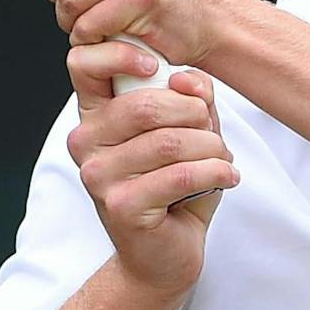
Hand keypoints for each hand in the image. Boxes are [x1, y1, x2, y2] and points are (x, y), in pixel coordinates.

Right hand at [67, 47, 235, 291]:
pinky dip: (217, 173)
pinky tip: (227, 177)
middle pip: (147, 104)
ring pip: (171, 141)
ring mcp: (98, 176)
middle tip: (212, 135)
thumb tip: (189, 81)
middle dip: (196, 116)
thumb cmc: (174, 189)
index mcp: (94, 115)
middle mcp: (85, 142)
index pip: (83, 62)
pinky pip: (181, 175)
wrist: (164, 256)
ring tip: (221, 160)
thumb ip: (191, 99)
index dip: (120, 53)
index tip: (158, 70)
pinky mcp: (121, 206)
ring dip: (213, 149)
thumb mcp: (188, 133)